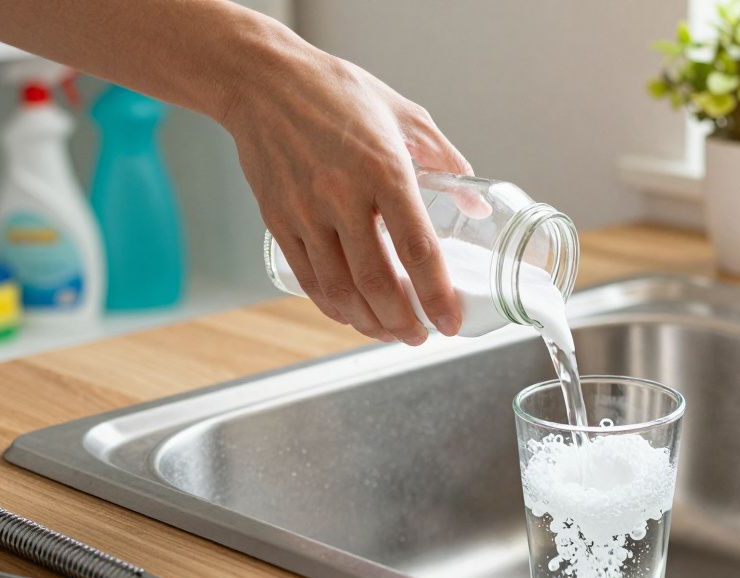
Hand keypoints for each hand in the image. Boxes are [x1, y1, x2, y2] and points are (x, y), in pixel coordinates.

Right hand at [220, 31, 470, 343]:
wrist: (263, 80)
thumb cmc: (338, 93)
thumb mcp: (406, 115)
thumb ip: (447, 161)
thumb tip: (476, 206)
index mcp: (385, 169)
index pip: (417, 248)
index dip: (436, 294)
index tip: (450, 321)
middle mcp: (343, 195)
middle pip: (377, 282)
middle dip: (403, 322)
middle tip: (421, 335)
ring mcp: (306, 212)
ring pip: (340, 290)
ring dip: (369, 323)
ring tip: (390, 332)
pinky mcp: (278, 221)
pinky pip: (309, 280)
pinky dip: (333, 307)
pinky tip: (353, 314)